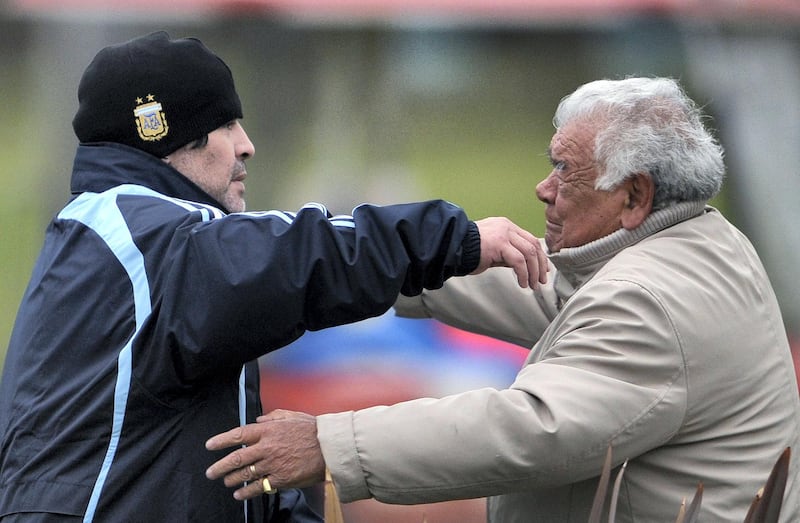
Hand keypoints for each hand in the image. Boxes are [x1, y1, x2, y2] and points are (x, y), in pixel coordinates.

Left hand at [205, 409, 325, 500]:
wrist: (330, 447)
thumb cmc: (312, 430)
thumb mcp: (292, 416)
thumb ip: (273, 416)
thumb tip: (258, 418)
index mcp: (268, 430)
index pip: (238, 434)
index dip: (221, 440)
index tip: (209, 446)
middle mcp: (266, 447)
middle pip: (236, 458)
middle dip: (220, 466)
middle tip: (210, 472)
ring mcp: (272, 464)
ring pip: (245, 474)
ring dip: (231, 479)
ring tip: (225, 481)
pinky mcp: (280, 479)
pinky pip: (258, 487)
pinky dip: (246, 492)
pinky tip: (239, 494)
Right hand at [473, 217, 548, 288]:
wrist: (452, 248)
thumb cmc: (468, 251)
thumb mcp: (493, 251)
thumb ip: (508, 254)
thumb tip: (524, 266)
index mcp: (506, 226)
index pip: (530, 239)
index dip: (539, 256)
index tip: (543, 269)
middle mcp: (507, 227)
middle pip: (533, 245)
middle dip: (540, 265)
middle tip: (541, 280)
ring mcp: (503, 234)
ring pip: (529, 253)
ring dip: (533, 272)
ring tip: (532, 284)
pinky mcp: (499, 243)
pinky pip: (518, 261)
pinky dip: (523, 274)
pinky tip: (522, 283)